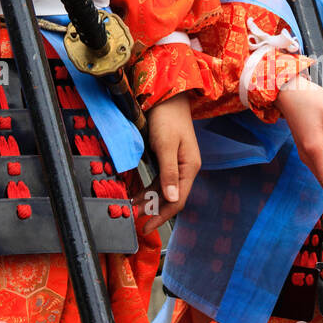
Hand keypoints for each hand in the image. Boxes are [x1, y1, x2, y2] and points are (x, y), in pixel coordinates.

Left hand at [138, 91, 201, 231]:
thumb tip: (171, 199)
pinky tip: (137, 194)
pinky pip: (159, 179)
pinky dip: (149, 188)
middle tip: (136, 221)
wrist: (167, 96)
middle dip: (154, 210)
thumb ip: (168, 172)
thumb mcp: (166, 145)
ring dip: (149, 200)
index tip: (147, 226)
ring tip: (133, 209)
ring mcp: (176, 164)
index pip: (177, 200)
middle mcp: (185, 169)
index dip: (163, 216)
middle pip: (171, 197)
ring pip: (163, 189)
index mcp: (189, 168)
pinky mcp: (167, 158)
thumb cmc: (167, 118)